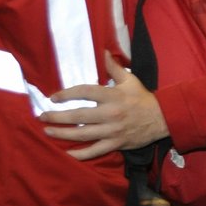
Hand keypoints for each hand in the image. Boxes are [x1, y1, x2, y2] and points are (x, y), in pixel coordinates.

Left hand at [39, 53, 169, 159]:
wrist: (163, 118)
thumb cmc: (143, 98)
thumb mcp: (130, 80)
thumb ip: (113, 67)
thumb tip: (102, 51)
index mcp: (112, 96)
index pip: (84, 92)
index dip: (66, 94)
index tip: (54, 97)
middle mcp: (111, 114)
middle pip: (78, 116)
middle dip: (57, 117)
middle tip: (42, 117)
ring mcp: (113, 130)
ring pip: (83, 134)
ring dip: (63, 134)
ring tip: (48, 131)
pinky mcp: (117, 143)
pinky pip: (96, 150)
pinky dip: (82, 154)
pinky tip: (68, 154)